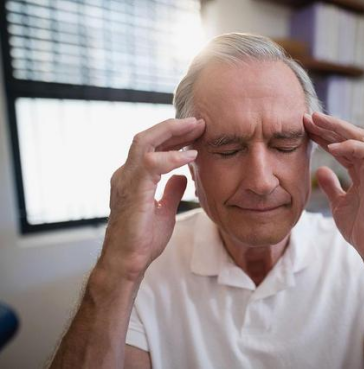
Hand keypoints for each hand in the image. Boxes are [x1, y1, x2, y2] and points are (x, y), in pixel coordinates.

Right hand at [99, 118, 205, 280]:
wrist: (128, 262)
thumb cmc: (143, 240)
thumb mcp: (165, 211)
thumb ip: (172, 192)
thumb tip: (183, 177)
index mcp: (133, 178)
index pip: (151, 146)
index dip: (173, 137)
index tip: (195, 132)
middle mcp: (126, 174)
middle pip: (147, 137)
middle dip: (173, 126)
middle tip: (199, 121)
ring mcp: (126, 180)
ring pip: (145, 141)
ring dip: (172, 132)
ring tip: (196, 128)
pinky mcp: (132, 190)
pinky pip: (151, 163)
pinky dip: (172, 157)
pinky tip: (191, 156)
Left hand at [304, 113, 363, 267]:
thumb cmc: (360, 228)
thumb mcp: (338, 204)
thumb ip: (331, 186)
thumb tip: (320, 171)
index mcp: (362, 172)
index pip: (342, 147)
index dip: (324, 136)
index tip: (305, 128)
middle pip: (351, 136)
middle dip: (329, 125)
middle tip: (308, 116)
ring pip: (359, 138)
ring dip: (337, 128)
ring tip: (317, 121)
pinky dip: (349, 147)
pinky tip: (331, 147)